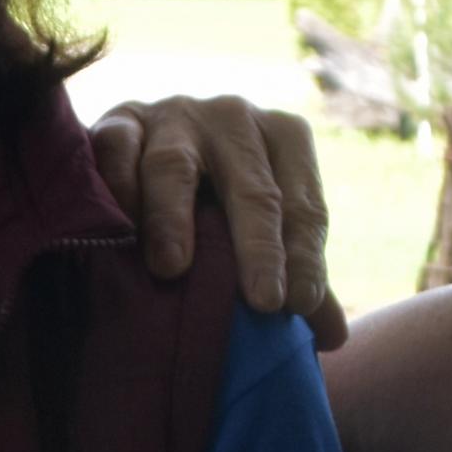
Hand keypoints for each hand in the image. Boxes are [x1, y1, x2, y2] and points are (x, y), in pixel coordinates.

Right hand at [88, 95, 342, 348]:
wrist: (144, 155)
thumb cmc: (215, 202)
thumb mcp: (259, 231)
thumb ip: (293, 275)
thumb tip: (333, 336)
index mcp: (283, 138)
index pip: (302, 204)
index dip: (304, 256)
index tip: (300, 306)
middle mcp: (235, 118)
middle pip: (251, 187)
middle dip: (259, 246)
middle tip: (263, 301)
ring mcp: (174, 115)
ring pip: (174, 166)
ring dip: (172, 218)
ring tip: (173, 268)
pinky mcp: (120, 121)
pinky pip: (117, 150)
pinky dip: (117, 189)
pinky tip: (119, 232)